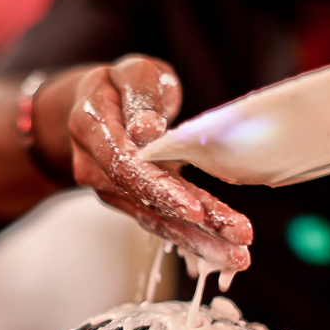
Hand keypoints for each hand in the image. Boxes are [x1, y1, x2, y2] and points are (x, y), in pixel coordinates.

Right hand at [66, 55, 252, 271]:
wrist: (93, 106)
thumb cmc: (118, 85)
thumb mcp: (133, 73)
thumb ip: (142, 96)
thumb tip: (147, 129)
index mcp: (92, 128)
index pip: (126, 166)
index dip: (160, 190)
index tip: (195, 210)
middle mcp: (95, 167)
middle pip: (146, 201)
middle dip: (194, 225)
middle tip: (236, 240)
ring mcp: (110, 189)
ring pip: (156, 218)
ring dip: (199, 240)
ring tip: (238, 255)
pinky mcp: (128, 201)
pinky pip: (159, 221)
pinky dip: (191, 239)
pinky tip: (220, 253)